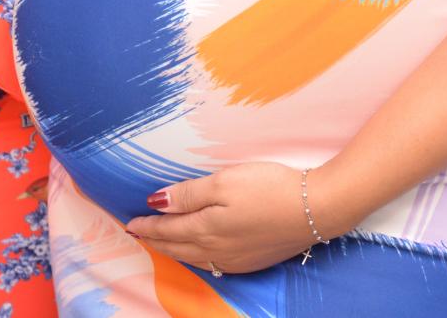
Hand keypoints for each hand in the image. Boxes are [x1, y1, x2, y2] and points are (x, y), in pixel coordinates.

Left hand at [124, 162, 339, 274]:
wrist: (316, 210)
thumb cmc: (269, 188)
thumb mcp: (224, 182)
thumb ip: (189, 195)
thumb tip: (156, 203)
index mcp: (206, 229)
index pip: (167, 230)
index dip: (147, 225)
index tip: (130, 221)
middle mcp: (217, 250)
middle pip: (177, 247)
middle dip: (155, 240)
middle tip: (138, 234)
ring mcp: (235, 259)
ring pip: (194, 259)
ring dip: (174, 251)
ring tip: (161, 243)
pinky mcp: (252, 261)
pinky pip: (212, 264)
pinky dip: (196, 258)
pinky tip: (197, 253)